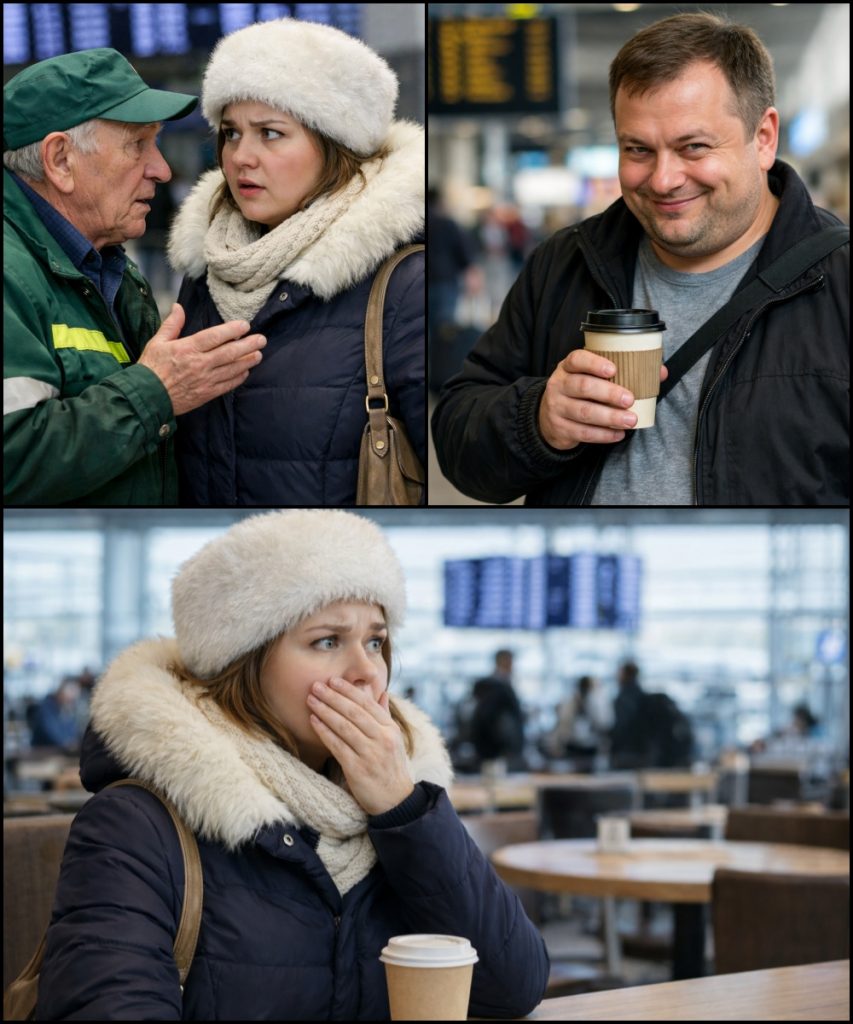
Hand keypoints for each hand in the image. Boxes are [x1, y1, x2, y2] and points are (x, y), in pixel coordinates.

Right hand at [138, 303, 266, 415]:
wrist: (147, 397)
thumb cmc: (151, 368)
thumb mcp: (157, 342)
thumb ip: (172, 324)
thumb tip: (179, 307)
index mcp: (187, 348)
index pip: (215, 336)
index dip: (232, 330)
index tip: (245, 326)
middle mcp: (199, 364)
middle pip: (229, 352)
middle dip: (248, 345)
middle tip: (262, 339)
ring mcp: (205, 380)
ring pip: (232, 369)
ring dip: (248, 361)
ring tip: (259, 354)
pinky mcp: (206, 394)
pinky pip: (227, 385)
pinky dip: (238, 378)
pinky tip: (246, 371)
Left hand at [307, 678, 413, 815]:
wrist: (396, 801)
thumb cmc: (392, 767)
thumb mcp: (394, 739)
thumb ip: (385, 715)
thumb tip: (382, 692)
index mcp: (390, 729)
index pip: (367, 704)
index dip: (349, 690)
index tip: (333, 680)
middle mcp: (382, 738)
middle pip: (354, 712)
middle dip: (333, 697)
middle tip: (316, 685)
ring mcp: (370, 754)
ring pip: (344, 727)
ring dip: (325, 711)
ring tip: (311, 700)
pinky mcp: (357, 769)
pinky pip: (337, 746)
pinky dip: (324, 732)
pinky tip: (313, 721)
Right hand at [538, 349, 668, 449]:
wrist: (550, 418)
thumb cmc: (579, 393)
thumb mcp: (592, 377)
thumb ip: (623, 372)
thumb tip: (659, 372)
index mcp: (568, 367)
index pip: (577, 359)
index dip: (594, 363)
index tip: (613, 369)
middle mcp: (559, 385)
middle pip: (582, 386)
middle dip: (609, 393)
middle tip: (630, 399)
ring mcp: (557, 407)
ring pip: (584, 412)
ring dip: (610, 417)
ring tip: (630, 420)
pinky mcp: (559, 428)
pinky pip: (583, 432)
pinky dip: (603, 435)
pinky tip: (618, 434)